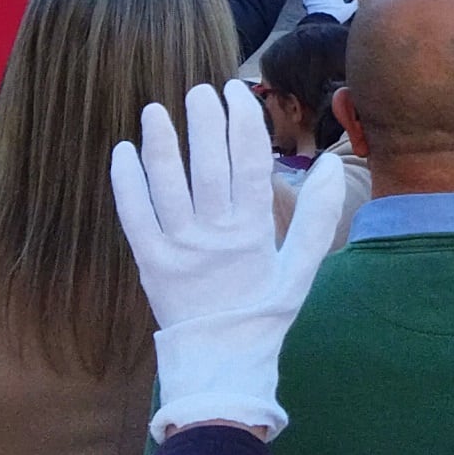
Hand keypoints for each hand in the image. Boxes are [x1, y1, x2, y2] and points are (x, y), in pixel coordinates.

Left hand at [109, 84, 330, 440]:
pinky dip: (127, 184)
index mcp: (254, 231)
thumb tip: (331, 165)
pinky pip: (134, 216)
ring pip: (168, 184)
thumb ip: (319, 215)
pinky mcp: (150, 263)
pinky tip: (122, 153)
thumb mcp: (302, 267)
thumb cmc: (265, 312)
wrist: (225, 364)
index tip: (236, 92)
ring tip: (155, 109)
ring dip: (161, 143)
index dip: (243, 122)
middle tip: (199, 90)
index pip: (249, 162)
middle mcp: (215, 235)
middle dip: (204, 121)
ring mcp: (180, 248)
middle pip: (209, 164)